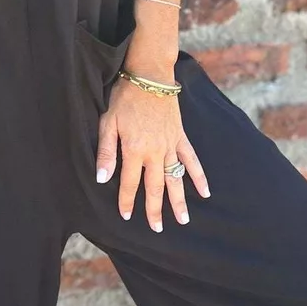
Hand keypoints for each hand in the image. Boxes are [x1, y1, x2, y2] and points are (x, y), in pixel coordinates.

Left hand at [95, 77, 209, 229]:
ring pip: (175, 179)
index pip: (130, 183)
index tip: (127, 216)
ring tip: (183, 220)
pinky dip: (199, 176)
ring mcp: (170, 145)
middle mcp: (155, 152)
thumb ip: (106, 152)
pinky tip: (205, 192)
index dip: (128, 201)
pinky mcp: (180, 137)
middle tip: (157, 229)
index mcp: (135, 150)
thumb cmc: (124, 98)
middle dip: (155, 210)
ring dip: (179, 201)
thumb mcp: (108, 123)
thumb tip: (102, 179)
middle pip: (155, 187)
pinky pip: (191, 161)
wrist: (150, 76)